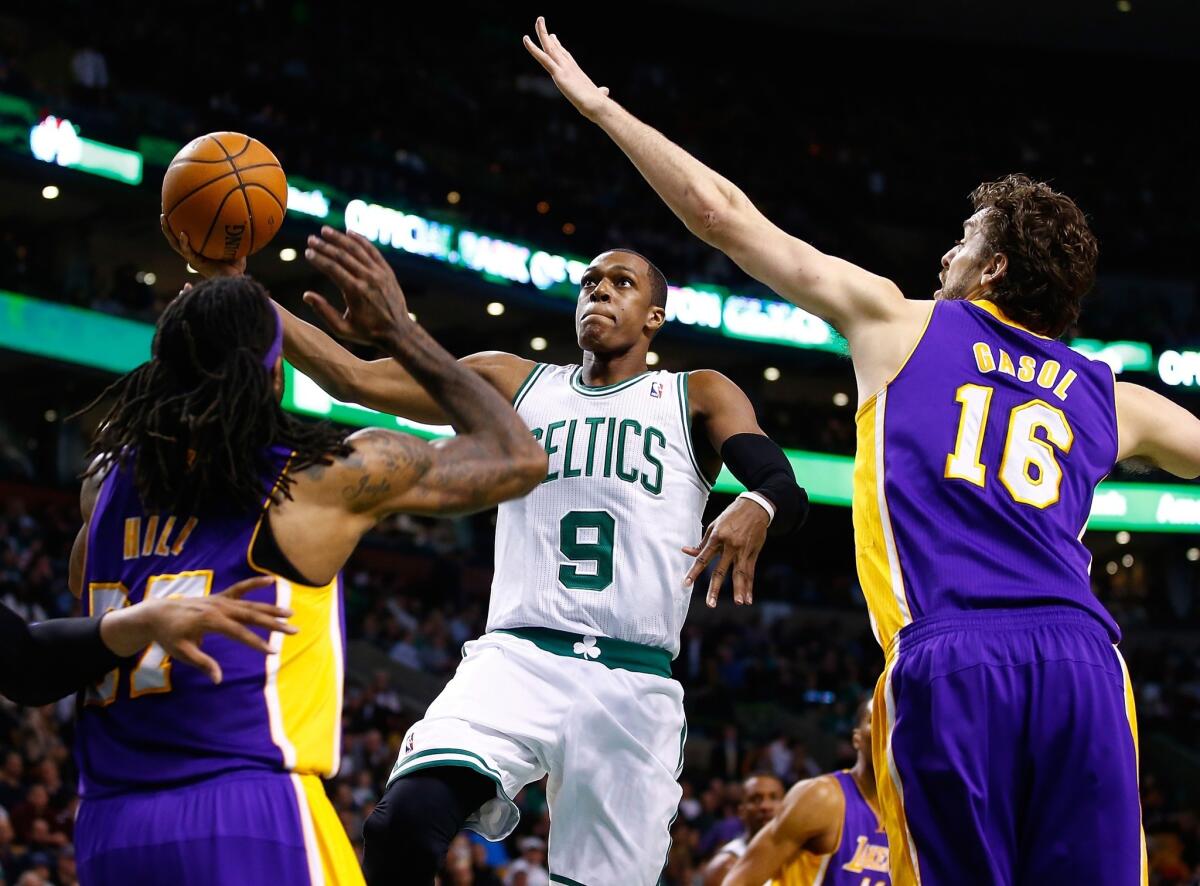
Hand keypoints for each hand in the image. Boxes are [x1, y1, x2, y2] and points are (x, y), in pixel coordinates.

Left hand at [100, 576, 297, 683]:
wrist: (157, 613)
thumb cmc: (169, 635)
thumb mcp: (181, 652)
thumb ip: (202, 663)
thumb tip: (218, 679)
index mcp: (211, 621)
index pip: (240, 633)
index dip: (257, 643)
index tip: (274, 652)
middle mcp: (219, 608)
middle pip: (252, 616)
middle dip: (274, 624)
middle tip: (293, 630)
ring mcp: (221, 600)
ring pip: (251, 604)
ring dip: (272, 608)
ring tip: (291, 613)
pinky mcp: (220, 596)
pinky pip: (241, 588)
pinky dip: (255, 583)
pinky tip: (272, 580)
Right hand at [160, 215, 245, 278]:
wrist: (235, 280)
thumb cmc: (237, 266)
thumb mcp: (236, 246)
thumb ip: (234, 234)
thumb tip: (238, 217)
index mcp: (198, 250)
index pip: (185, 235)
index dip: (178, 225)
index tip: (175, 211)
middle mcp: (193, 253)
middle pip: (175, 237)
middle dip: (168, 224)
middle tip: (164, 210)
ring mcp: (192, 258)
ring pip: (175, 243)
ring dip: (168, 231)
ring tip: (164, 217)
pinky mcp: (195, 263)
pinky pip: (187, 252)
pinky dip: (184, 243)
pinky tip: (183, 234)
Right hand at [303, 226, 412, 345]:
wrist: (398, 331)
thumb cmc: (368, 332)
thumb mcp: (343, 329)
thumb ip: (324, 312)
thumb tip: (306, 295)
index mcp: (355, 292)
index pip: (332, 269)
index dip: (318, 259)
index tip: (308, 252)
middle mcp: (368, 279)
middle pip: (342, 256)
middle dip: (325, 246)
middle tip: (311, 238)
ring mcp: (379, 273)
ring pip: (357, 250)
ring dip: (340, 238)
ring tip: (325, 230)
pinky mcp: (387, 271)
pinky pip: (373, 251)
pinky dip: (361, 241)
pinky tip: (349, 232)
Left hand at [523, 16, 611, 120]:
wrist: (596, 104)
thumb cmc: (598, 102)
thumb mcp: (598, 94)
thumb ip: (599, 92)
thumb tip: (605, 92)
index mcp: (575, 71)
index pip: (564, 54)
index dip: (557, 45)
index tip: (553, 36)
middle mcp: (569, 65)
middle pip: (555, 47)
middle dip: (547, 34)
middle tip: (541, 20)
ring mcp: (563, 68)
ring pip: (549, 47)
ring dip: (542, 33)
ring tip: (539, 19)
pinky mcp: (558, 73)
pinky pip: (543, 58)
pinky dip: (533, 48)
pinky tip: (526, 39)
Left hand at [682, 497, 770, 607]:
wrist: (755, 507)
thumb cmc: (731, 515)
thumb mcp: (714, 525)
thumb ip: (703, 542)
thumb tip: (687, 551)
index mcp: (717, 537)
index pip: (703, 558)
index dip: (694, 572)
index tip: (686, 584)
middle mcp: (730, 545)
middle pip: (720, 570)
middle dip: (714, 588)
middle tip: (710, 604)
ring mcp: (743, 550)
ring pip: (739, 574)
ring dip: (738, 590)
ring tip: (738, 603)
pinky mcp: (753, 553)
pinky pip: (750, 572)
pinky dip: (749, 586)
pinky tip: (748, 599)